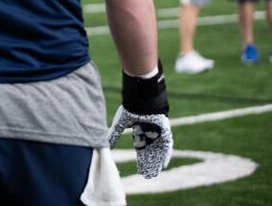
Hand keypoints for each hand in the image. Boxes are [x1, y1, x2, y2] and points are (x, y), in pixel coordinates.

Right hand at [107, 63, 172, 178]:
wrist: (140, 97)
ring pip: (159, 148)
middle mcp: (149, 131)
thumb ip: (113, 134)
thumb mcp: (120, 123)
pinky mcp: (164, 128)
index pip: (141, 147)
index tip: (141, 170)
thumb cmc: (130, 108)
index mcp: (139, 129)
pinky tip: (165, 162)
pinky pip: (167, 143)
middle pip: (150, 150)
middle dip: (150, 162)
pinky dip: (166, 152)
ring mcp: (158, 130)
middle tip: (149, 175)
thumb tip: (104, 143)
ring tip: (157, 171)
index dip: (141, 158)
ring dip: (158, 160)